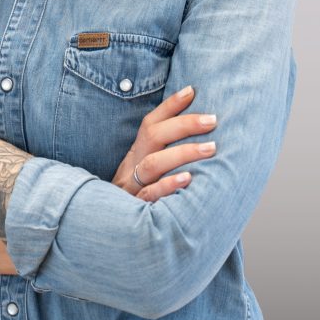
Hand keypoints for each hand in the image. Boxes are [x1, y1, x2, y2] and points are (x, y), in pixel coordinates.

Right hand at [111, 86, 215, 201]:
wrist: (107, 229)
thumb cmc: (138, 196)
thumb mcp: (146, 170)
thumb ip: (164, 153)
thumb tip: (199, 133)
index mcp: (136, 152)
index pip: (150, 123)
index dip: (170, 105)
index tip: (192, 90)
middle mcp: (132, 165)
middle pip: (152, 137)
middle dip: (184, 125)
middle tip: (212, 120)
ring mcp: (131, 186)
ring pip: (152, 164)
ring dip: (182, 153)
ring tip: (210, 148)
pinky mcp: (134, 208)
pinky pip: (149, 195)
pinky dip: (168, 186)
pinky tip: (188, 180)